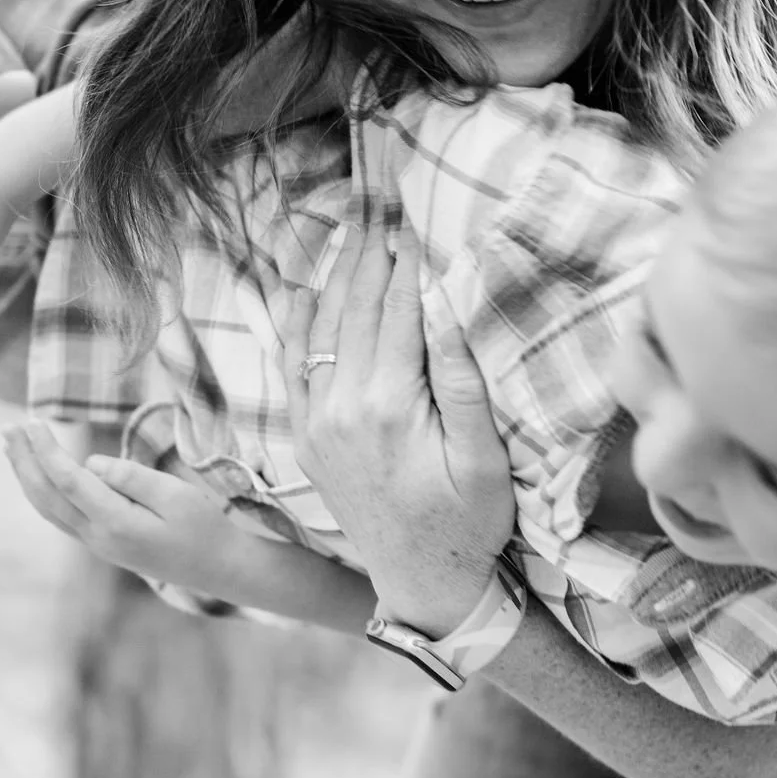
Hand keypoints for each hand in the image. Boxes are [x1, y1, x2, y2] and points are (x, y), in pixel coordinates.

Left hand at [2, 421, 249, 596]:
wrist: (217, 568)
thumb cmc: (203, 527)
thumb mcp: (177, 495)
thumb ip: (132, 478)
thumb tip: (90, 463)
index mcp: (116, 523)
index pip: (69, 482)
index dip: (46, 452)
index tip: (33, 423)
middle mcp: (98, 538)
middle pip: (48, 496)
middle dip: (25, 461)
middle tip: (7, 428)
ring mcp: (97, 544)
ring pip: (49, 509)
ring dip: (27, 476)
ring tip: (11, 446)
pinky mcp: (102, 543)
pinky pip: (60, 516)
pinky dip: (41, 492)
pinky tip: (36, 475)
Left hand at [283, 223, 514, 635]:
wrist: (423, 584)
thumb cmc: (468, 522)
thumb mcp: (482, 460)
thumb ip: (462, 384)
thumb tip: (444, 311)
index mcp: (391, 405)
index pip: (400, 308)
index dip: (407, 254)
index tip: (410, 206)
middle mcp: (343, 406)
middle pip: (357, 306)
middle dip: (370, 247)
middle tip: (376, 193)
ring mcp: (317, 420)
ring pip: (322, 326)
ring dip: (338, 271)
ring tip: (351, 223)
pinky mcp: (306, 436)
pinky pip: (294, 364)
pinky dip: (296, 320)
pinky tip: (301, 286)